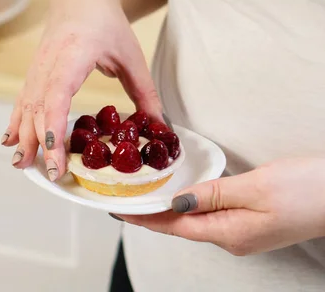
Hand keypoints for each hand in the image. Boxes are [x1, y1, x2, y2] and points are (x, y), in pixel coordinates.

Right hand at [1, 0, 161, 180]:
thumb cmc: (106, 22)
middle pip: (38, 107)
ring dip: (22, 136)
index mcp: (72, 55)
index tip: (57, 154)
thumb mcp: (131, 56)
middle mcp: (48, 63)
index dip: (54, 127)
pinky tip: (10, 141)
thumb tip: (160, 129)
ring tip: (22, 165)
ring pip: (25, 106)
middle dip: (40, 143)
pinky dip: (15, 122)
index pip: (56, 95)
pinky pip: (21, 100)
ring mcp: (37, 68)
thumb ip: (145, 93)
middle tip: (50, 174)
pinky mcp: (33, 72)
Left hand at [114, 157, 324, 255]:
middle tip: (127, 201)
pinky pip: (212, 217)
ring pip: (196, 222)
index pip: (175, 226)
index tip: (120, 210)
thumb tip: (178, 203)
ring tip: (148, 198)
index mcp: (230, 233)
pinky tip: (185, 198)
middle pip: (182, 227)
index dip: (145, 217)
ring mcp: (244, 234)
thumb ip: (212, 195)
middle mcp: (233, 239)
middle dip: (153, 215)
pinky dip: (192, 207)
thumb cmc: (306, 190)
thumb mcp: (254, 187)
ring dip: (171, 211)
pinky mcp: (253, 224)